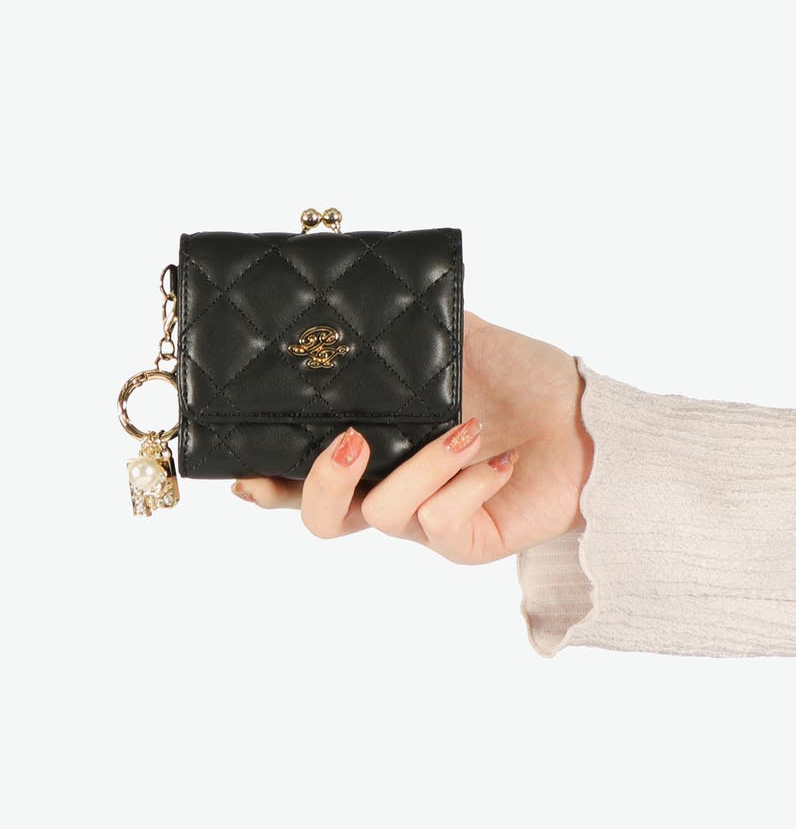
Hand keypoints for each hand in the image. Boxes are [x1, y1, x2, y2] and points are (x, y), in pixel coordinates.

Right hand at [231, 312, 592, 562]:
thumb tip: (362, 288)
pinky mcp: (467, 541)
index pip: (305, 474)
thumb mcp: (455, 342)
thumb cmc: (516, 380)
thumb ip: (408, 326)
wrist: (582, 417)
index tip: (245, 472)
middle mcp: (390, 488)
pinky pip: (444, 528)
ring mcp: (426, 520)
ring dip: (423, 467)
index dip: (268, 481)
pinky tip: (497, 459)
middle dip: (319, 487)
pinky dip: (466, 487)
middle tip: (350, 443)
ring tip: (466, 428)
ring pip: (385, 517)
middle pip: (322, 520)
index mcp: (375, 448)